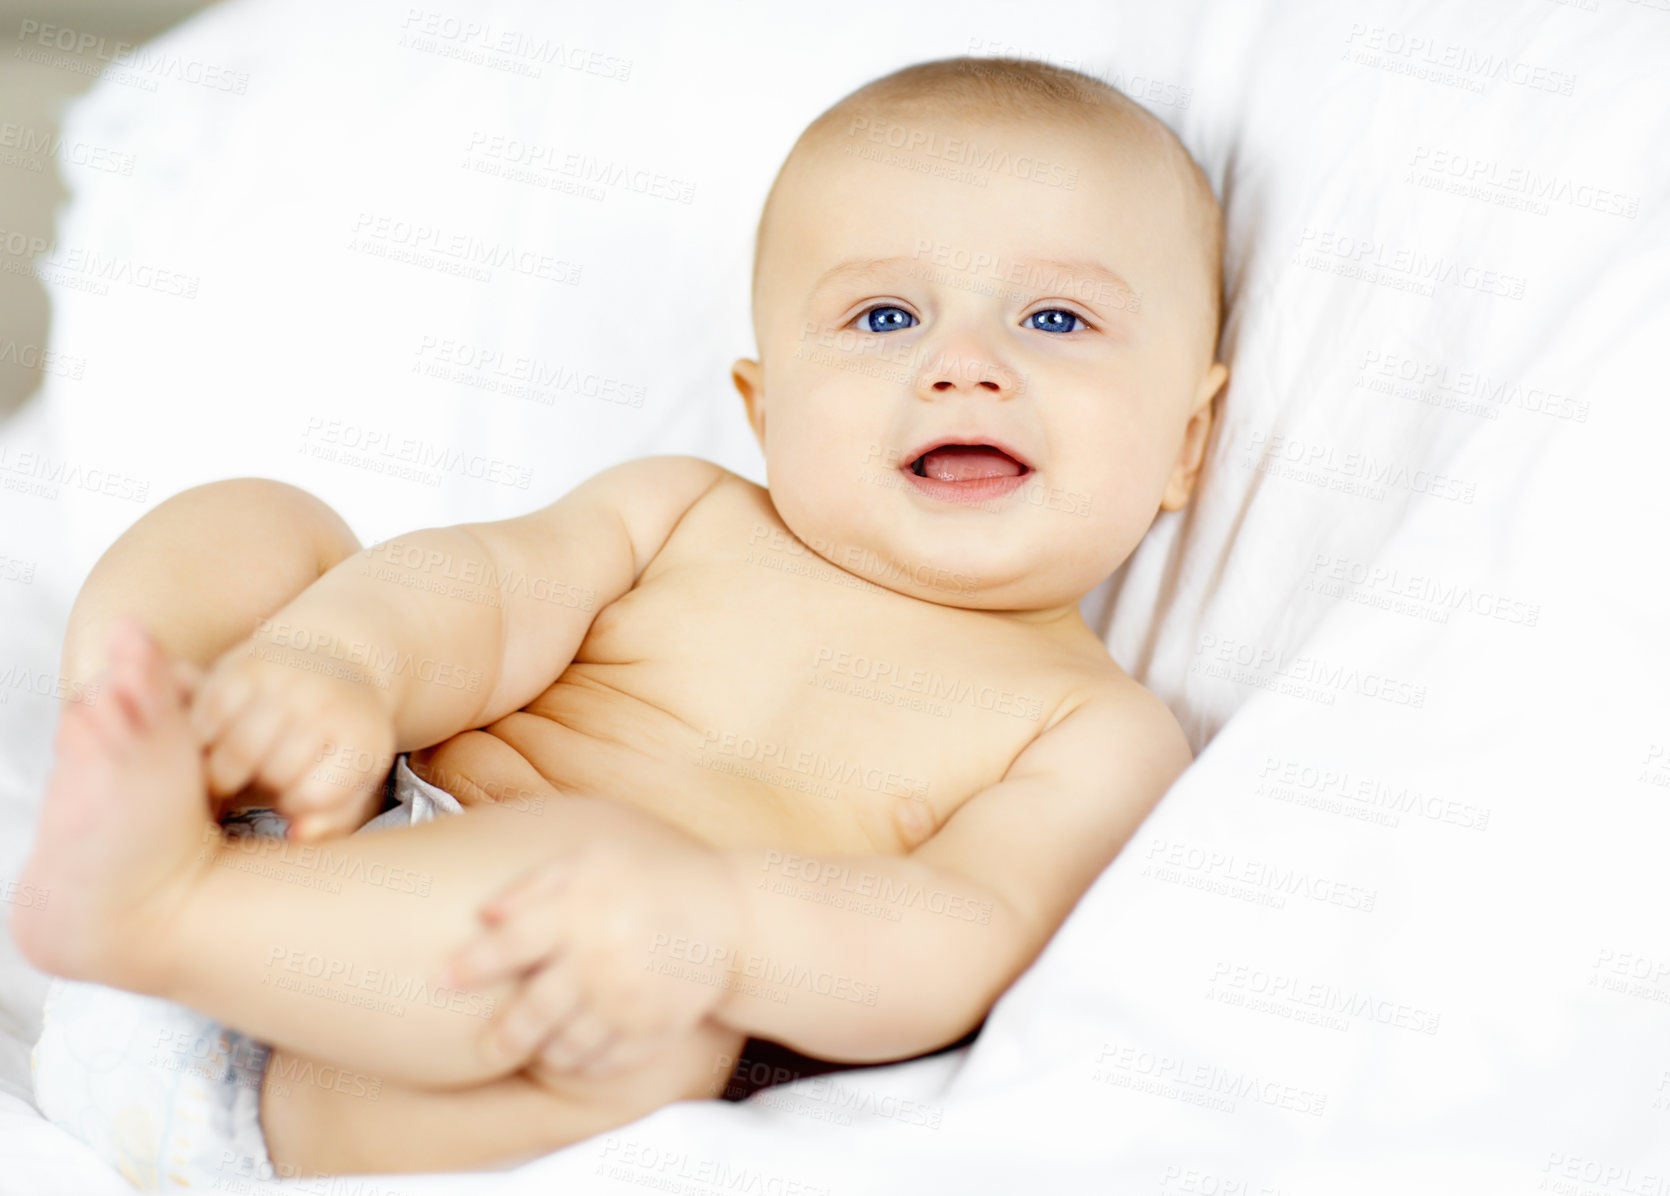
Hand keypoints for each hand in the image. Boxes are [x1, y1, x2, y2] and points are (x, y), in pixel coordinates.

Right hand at [189, 624, 396, 839]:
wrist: (336, 659)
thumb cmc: (340, 736)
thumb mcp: (354, 779)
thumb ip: (332, 820)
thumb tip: (296, 834)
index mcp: (360, 737)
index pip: (310, 796)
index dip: (294, 803)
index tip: (295, 788)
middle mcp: (324, 704)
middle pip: (272, 773)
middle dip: (260, 784)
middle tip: (258, 775)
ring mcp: (283, 681)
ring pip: (237, 751)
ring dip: (225, 769)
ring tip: (235, 764)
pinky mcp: (240, 665)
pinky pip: (206, 719)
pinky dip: (202, 738)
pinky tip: (216, 739)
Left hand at [440, 810, 748, 1077]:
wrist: (731, 914)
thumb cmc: (653, 880)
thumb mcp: (595, 860)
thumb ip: (536, 884)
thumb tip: (483, 914)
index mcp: (582, 911)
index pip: (512, 943)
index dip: (471, 964)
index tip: (438, 978)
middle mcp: (602, 958)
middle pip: (535, 1010)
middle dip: (504, 1034)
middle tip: (488, 1044)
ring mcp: (629, 999)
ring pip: (568, 1044)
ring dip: (546, 1051)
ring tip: (535, 1047)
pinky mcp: (653, 1028)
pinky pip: (606, 1061)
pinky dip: (585, 1063)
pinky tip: (576, 1053)